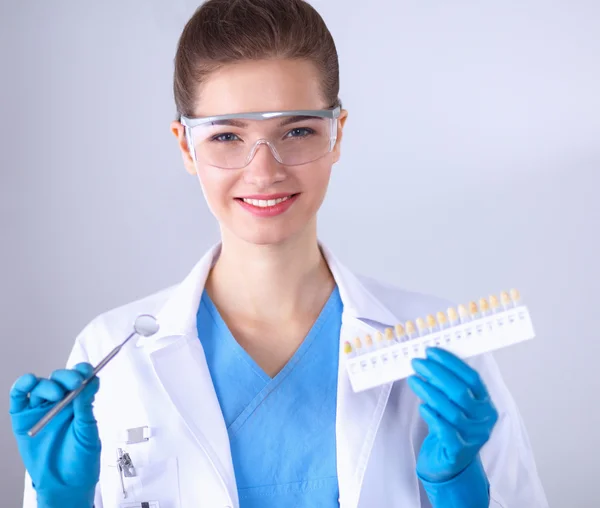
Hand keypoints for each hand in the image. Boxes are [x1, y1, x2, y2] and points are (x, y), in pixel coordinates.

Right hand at [9, 363, 100, 505]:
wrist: (64, 484)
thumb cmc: (80, 459)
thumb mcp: (88, 431)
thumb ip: (86, 407)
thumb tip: (92, 380)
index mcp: (78, 402)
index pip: (80, 378)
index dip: (83, 371)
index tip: (88, 371)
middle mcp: (59, 402)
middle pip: (60, 379)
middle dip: (67, 377)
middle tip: (74, 383)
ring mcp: (40, 409)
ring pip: (41, 385)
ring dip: (48, 384)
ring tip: (56, 394)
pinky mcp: (23, 418)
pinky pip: (19, 397)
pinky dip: (22, 385)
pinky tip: (29, 381)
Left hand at [407, 347, 497, 483]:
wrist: (451, 464)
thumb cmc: (451, 429)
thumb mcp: (455, 405)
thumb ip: (448, 386)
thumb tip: (430, 361)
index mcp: (485, 404)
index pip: (472, 378)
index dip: (451, 363)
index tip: (432, 352)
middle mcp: (483, 420)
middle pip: (460, 392)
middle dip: (436, 374)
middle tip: (417, 363)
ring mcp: (473, 437)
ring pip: (451, 410)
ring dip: (429, 392)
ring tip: (413, 380)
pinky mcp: (459, 451)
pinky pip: (445, 431)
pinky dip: (432, 416)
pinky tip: (422, 406)